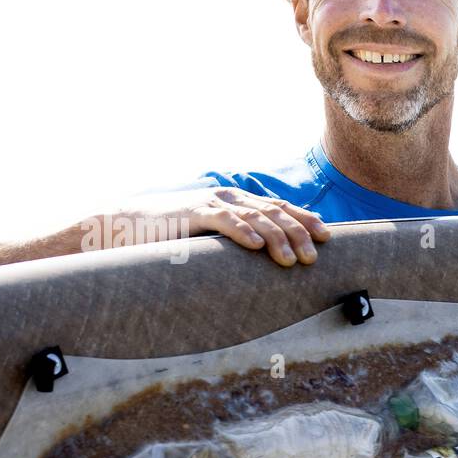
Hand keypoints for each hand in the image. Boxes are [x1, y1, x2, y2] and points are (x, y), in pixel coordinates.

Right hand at [133, 188, 330, 265]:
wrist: (130, 223)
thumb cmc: (176, 234)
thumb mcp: (215, 236)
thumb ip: (240, 240)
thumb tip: (269, 260)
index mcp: (238, 202)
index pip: (280, 208)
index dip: (305, 219)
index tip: (327, 236)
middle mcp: (229, 198)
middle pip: (274, 213)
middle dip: (298, 233)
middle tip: (314, 258)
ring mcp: (211, 203)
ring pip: (254, 217)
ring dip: (277, 238)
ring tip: (292, 260)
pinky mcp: (192, 214)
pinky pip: (223, 221)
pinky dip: (242, 232)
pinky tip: (257, 247)